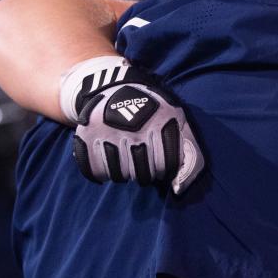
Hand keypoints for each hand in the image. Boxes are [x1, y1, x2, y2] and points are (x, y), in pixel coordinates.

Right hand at [72, 71, 203, 194]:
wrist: (118, 87)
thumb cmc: (155, 115)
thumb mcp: (180, 125)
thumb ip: (190, 157)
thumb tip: (177, 190)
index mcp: (162, 122)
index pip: (166, 165)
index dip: (165, 171)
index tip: (161, 164)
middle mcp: (135, 127)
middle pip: (143, 173)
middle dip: (146, 175)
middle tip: (143, 164)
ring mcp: (110, 130)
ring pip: (120, 175)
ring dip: (125, 175)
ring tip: (127, 162)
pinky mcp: (87, 134)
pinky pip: (95, 171)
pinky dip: (102, 174)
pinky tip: (109, 163)